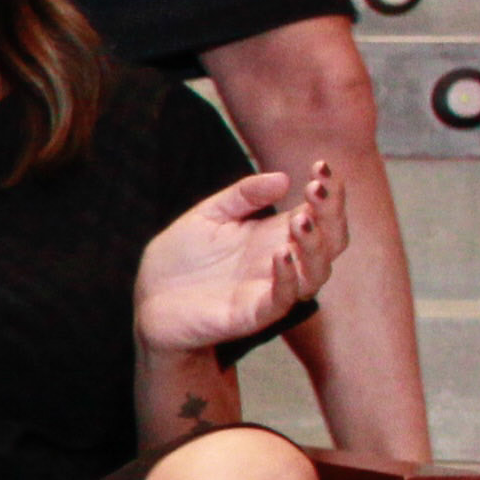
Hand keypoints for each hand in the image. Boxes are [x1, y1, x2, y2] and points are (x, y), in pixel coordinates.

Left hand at [134, 163, 343, 358]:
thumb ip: (243, 196)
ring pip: (316, 273)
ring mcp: (269, 289)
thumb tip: (283, 178)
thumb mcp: (209, 215)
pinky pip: (281, 300)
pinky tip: (280, 255)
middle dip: (331, 213)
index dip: (328, 191)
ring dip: (314, 245)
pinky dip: (287, 278)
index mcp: (275, 235)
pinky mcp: (251, 314)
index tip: (320, 165)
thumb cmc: (183, 258)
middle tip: (315, 188)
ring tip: (301, 219)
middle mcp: (282, 262)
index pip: (318, 213)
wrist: (149, 299)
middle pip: (330, 241)